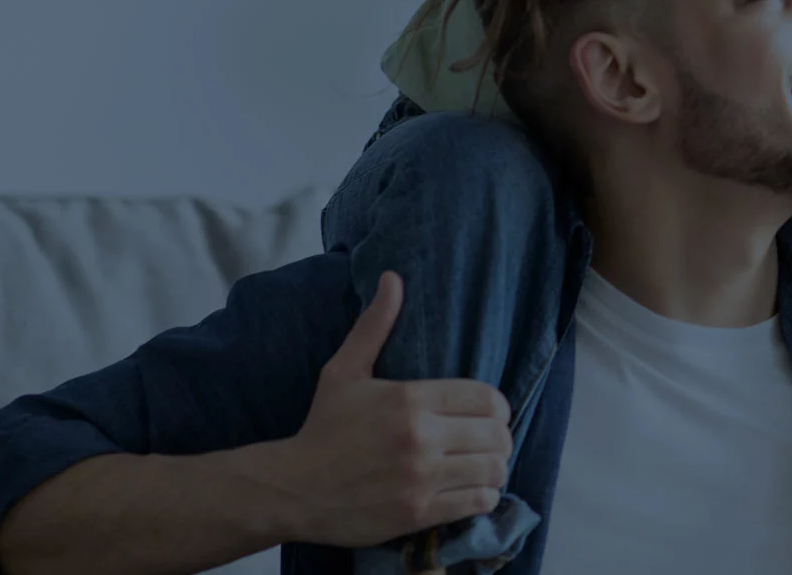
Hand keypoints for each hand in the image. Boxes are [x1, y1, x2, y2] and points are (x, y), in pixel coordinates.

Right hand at [262, 271, 514, 547]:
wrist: (291, 488)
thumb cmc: (322, 427)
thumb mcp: (345, 370)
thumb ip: (375, 326)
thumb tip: (393, 279)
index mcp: (410, 399)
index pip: (486, 397)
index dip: (497, 406)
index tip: (489, 413)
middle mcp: (421, 438)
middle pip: (496, 434)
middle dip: (500, 437)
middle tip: (489, 441)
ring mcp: (421, 478)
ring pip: (493, 468)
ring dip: (495, 466)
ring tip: (484, 464)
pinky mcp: (419, 512)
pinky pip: (477, 501)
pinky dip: (483, 495)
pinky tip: (473, 489)